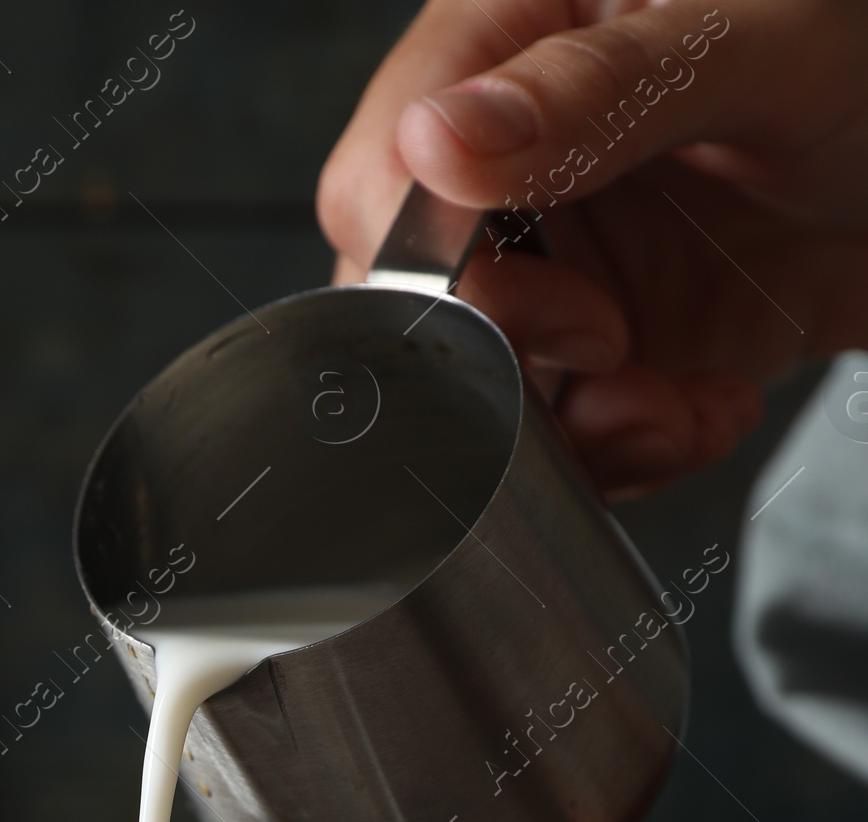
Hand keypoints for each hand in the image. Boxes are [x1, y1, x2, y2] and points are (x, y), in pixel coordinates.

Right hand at [318, 0, 867, 495]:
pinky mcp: (618, 341)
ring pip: (488, 389)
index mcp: (512, 38)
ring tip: (673, 413)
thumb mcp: (755, 39)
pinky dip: (632, 455)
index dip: (447, 276)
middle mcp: (516, 160)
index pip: (390, 181)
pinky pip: (570, 431)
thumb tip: (436, 144)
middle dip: (512, 374)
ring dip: (577, 436)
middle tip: (618, 364)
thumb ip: (593, 89)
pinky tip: (706, 411)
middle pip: (422, 305)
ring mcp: (565, 256)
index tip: (564, 309)